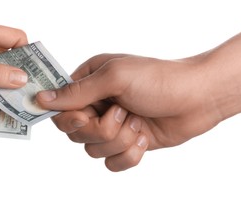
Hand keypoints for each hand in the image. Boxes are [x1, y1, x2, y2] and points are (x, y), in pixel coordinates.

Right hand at [36, 54, 219, 171]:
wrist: (199, 98)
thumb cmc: (159, 79)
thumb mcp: (114, 78)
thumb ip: (77, 92)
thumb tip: (41, 99)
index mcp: (89, 82)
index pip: (60, 108)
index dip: (70, 118)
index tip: (86, 117)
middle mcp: (97, 104)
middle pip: (75, 133)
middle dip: (101, 129)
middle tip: (123, 113)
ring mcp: (112, 125)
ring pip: (92, 150)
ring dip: (119, 140)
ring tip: (139, 122)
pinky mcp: (127, 143)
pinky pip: (111, 163)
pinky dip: (129, 154)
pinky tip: (144, 137)